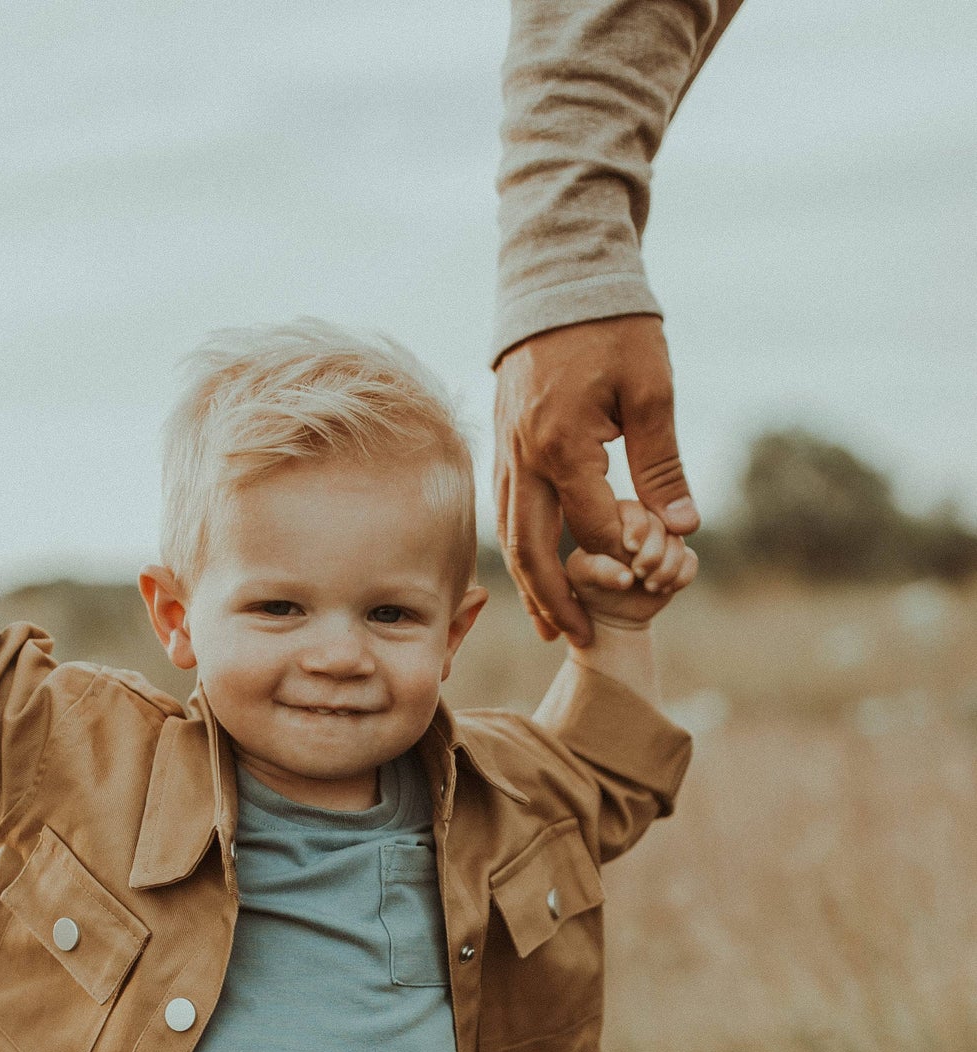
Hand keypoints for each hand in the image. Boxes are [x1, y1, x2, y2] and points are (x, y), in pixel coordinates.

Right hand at [493, 316, 698, 645]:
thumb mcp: (652, 390)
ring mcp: (505, 454)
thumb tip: (684, 529)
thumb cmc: (614, 328)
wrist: (559, 279)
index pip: (594, 528)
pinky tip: (535, 571)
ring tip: (550, 623)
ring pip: (510, 537)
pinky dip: (519, 549)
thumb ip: (663, 465)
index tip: (651, 578)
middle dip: (555, 601)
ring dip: (530, 585)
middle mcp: (524, 458)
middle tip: (575, 639)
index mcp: (563, 446)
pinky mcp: (501, 446)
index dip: (623, 559)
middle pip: (533, 551)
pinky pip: (504, 512)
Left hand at [565, 501, 696, 627]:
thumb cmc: (591, 584)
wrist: (613, 609)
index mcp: (616, 516)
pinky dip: (681, 576)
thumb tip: (627, 577)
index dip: (637, 526)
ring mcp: (664, 539)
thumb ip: (597, 569)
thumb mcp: (582, 576)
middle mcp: (644, 523)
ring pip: (678, 542)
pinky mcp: (681, 558)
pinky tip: (665, 589)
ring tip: (650, 586)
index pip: (633, 509)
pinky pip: (691, 561)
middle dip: (652, 552)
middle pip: (660, 524)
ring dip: (666, 567)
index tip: (630, 548)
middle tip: (638, 572)